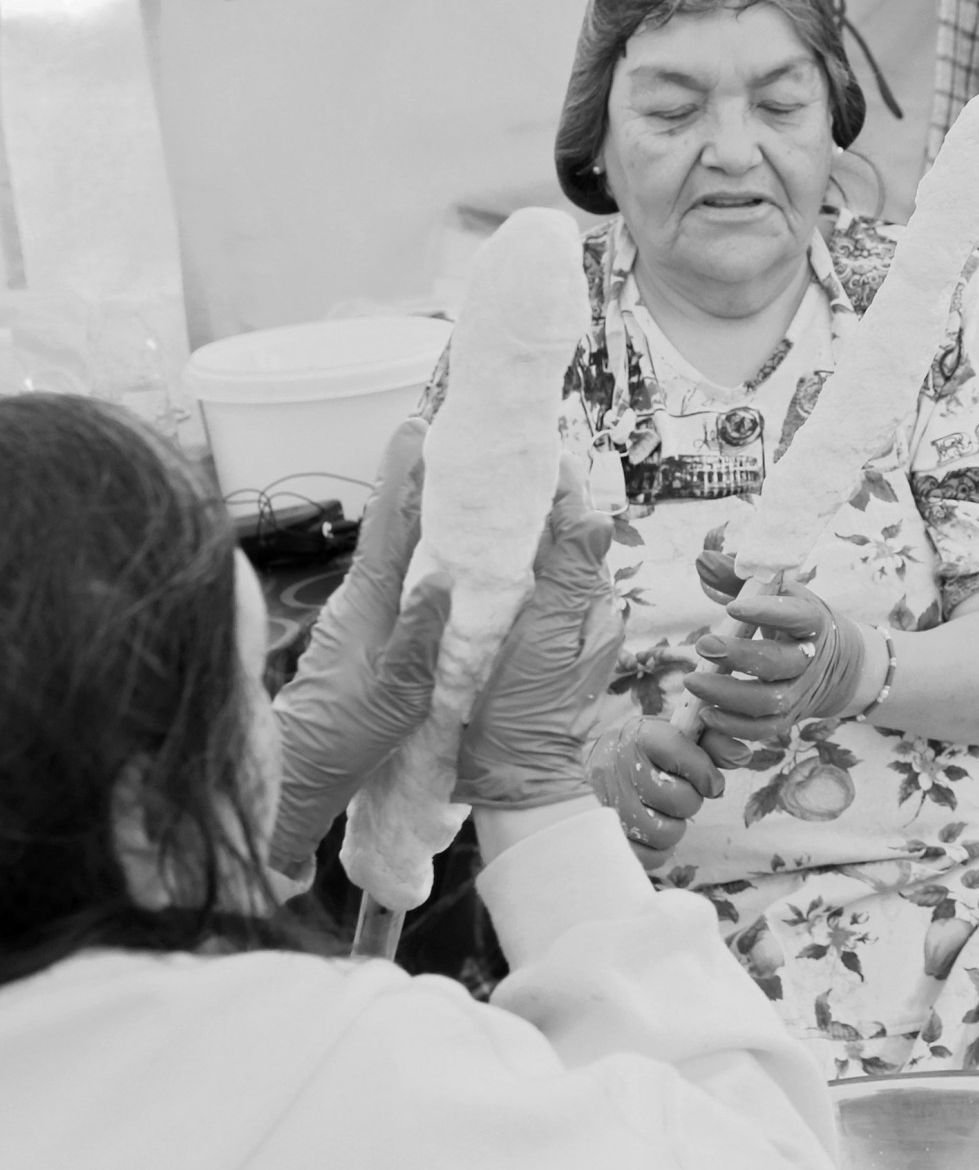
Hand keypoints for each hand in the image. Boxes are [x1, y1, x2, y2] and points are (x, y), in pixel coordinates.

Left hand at [269, 420, 444, 876]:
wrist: (296, 770)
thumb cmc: (346, 737)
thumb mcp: (397, 697)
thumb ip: (422, 638)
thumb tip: (447, 580)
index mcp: (371, 603)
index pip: (392, 525)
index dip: (405, 474)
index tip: (420, 426)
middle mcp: (363, 594)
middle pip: (397, 521)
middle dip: (424, 476)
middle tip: (455, 433)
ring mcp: (362, 606)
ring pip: (401, 544)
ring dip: (428, 509)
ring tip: (465, 477)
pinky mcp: (364, 622)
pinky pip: (402, 570)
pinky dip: (425, 545)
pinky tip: (449, 542)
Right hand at [452, 478, 625, 809]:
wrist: (512, 778)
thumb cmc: (525, 713)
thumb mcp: (546, 641)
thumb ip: (568, 577)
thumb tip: (594, 516)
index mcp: (582, 598)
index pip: (574, 524)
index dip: (556, 488)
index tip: (531, 455)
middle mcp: (573, 606)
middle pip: (556, 536)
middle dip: (532, 501)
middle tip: (496, 467)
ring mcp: (548, 624)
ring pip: (536, 560)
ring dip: (514, 530)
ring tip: (481, 497)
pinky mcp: (523, 642)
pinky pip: (517, 589)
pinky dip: (501, 566)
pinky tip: (473, 552)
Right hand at [587, 715, 721, 868]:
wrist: (600, 764)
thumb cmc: (650, 753)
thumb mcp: (678, 738)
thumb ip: (712, 744)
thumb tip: (742, 757)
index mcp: (642, 737)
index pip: (681, 751)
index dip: (705, 772)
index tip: (711, 782)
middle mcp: (621, 767)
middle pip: (681, 799)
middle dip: (691, 801)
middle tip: (679, 794)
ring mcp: (611, 804)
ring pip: (666, 831)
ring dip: (675, 826)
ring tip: (664, 813)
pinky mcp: (609, 835)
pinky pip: (649, 856)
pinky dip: (659, 848)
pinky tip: (654, 830)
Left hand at [685, 576, 882, 764]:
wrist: (837, 663)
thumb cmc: (793, 620)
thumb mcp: (776, 593)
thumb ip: (737, 577)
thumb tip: (703, 561)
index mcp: (813, 622)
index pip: (798, 617)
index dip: (768, 612)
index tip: (733, 605)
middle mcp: (810, 660)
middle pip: (779, 663)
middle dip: (739, 656)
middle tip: (703, 644)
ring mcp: (800, 693)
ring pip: (769, 701)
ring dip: (728, 694)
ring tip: (692, 682)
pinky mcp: (788, 718)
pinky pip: (763, 729)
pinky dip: (734, 726)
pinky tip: (705, 712)